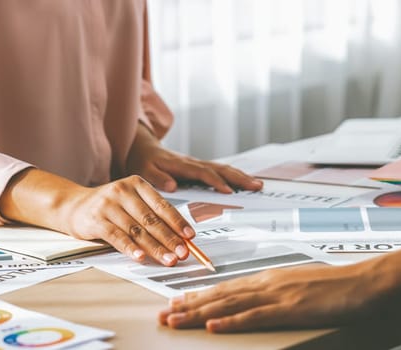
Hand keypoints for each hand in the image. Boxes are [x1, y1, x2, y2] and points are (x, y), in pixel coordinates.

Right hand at [0, 170, 195, 266]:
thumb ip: (152, 215)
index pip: (162, 205)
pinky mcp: (95, 220)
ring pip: (136, 230)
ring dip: (155, 247)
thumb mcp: (131, 202)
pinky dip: (130, 248)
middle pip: (151, 219)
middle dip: (170, 239)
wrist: (72, 205)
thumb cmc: (108, 206)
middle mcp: (123, 191)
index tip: (190, 237)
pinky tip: (141, 257)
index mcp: (137, 184)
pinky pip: (117, 236)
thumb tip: (179, 237)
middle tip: (183, 253)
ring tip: (168, 259)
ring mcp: (108, 205)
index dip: (178, 222)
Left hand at [126, 123, 262, 193]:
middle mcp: (193, 163)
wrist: (143, 147)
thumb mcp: (144, 170)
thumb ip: (158, 178)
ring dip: (241, 176)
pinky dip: (235, 176)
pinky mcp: (200, 167)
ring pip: (224, 169)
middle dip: (239, 178)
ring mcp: (199, 164)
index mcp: (181, 165)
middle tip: (256, 186)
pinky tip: (246, 182)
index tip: (228, 191)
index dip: (216, 182)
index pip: (202, 173)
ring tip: (258, 185)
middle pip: (221, 169)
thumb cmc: (143, 160)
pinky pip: (221, 171)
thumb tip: (173, 186)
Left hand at [158, 263, 383, 332]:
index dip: (199, 296)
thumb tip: (261, 299)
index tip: (176, 302)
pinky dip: (231, 321)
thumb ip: (279, 291)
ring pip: (229, 305)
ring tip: (175, 320)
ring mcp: (278, 295)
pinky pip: (255, 316)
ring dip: (199, 314)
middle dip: (188, 305)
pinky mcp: (290, 309)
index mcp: (270, 277)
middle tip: (162, 314)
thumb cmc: (339, 287)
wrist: (366, 282)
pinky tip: (214, 325)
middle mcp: (268, 283)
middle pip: (220, 295)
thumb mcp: (303, 285)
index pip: (227, 287)